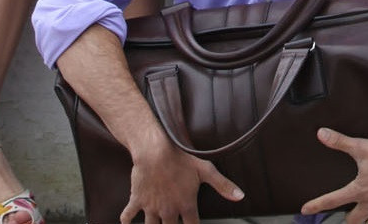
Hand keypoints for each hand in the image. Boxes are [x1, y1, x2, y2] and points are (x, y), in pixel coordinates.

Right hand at [123, 140, 242, 223]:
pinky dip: (126, 220)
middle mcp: (168, 210)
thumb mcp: (206, 170)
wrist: (154, 151)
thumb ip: (223, 185)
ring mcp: (151, 207)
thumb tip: (240, 196)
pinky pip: (128, 215)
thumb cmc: (181, 158)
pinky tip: (127, 223)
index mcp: (186, 205)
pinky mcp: (137, 200)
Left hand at [299, 127, 367, 223]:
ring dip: (367, 221)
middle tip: (347, 217)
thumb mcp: (362, 147)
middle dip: (348, 220)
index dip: (316, 205)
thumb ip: (340, 142)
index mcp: (359, 189)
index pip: (332, 201)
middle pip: (353, 222)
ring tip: (367, 216)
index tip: (306, 210)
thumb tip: (322, 134)